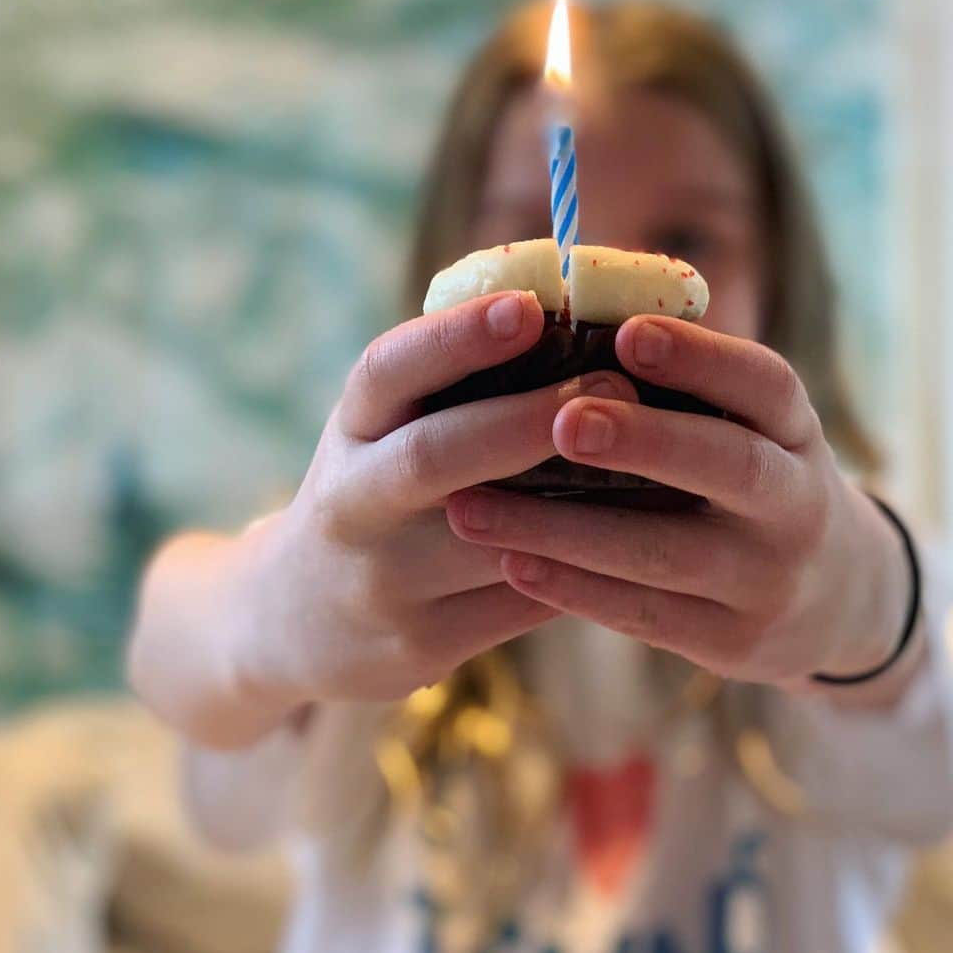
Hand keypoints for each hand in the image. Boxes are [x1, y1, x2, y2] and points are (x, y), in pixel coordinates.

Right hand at [228, 291, 637, 714]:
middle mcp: (352, 507)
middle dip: (528, 422)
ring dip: (582, 500)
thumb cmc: (373, 497)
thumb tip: (582, 322)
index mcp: (348, 432)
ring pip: (498, 539)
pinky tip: (643, 532)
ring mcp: (382, 584)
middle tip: (614, 388)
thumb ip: (450, 390)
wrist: (293, 622)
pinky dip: (588, 562)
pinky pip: (524, 599)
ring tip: (658, 457)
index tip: (530, 306)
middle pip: (434, 457)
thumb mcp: (380, 434)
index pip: (386, 372)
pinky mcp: (422, 647)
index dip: (454, 337)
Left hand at [446, 315, 911, 692]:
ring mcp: (770, 582)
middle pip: (733, 468)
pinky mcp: (733, 643)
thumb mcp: (750, 432)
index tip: (627, 335)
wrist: (833, 603)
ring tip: (473, 507)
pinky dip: (573, 588)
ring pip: (665, 553)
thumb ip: (685, 394)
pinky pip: (643, 615)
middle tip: (562, 420)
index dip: (702, 359)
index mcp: (797, 432)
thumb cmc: (750, 487)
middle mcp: (799, 505)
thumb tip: (561, 326)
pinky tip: (510, 562)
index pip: (766, 386)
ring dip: (565, 529)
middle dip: (646, 443)